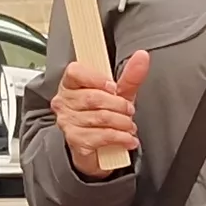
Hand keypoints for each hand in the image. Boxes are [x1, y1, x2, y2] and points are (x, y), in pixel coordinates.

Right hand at [53, 51, 150, 179]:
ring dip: (123, 122)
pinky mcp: (75, 140)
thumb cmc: (103, 115)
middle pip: (93, 97)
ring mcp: (67, 122)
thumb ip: (129, 76)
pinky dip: (121, 137)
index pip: (75, 72)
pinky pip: (102, 135)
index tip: (113, 87)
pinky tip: (127, 138)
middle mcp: (64, 102)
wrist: (97, 148)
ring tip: (129, 125)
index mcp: (70, 84)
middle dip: (119, 105)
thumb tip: (142, 57)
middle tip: (129, 110)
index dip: (97, 79)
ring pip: (101, 117)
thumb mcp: (118, 94)